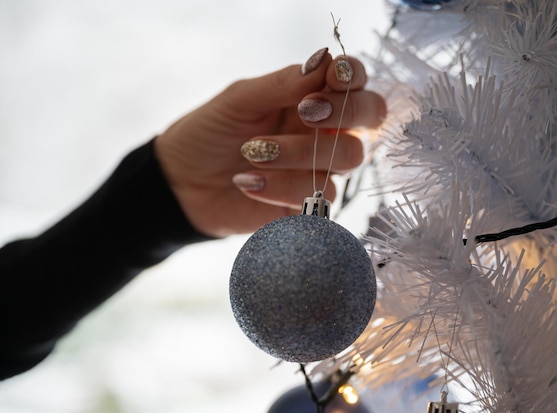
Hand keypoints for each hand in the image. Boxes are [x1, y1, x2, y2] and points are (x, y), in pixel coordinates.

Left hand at [155, 48, 386, 237]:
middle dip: (344, 111)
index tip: (330, 78)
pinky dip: (278, 186)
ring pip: (346, 156)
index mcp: (312, 98)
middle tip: (306, 112)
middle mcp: (324, 132)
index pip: (356, 81)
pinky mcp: (309, 203)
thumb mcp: (240, 99)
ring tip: (252, 152)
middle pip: (370, 117)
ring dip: (299, 152)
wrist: (182, 183)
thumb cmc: (210, 133)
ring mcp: (319, 168)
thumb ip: (284, 83)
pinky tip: (245, 182)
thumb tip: (325, 61)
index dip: (353, 77)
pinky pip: (317, 194)